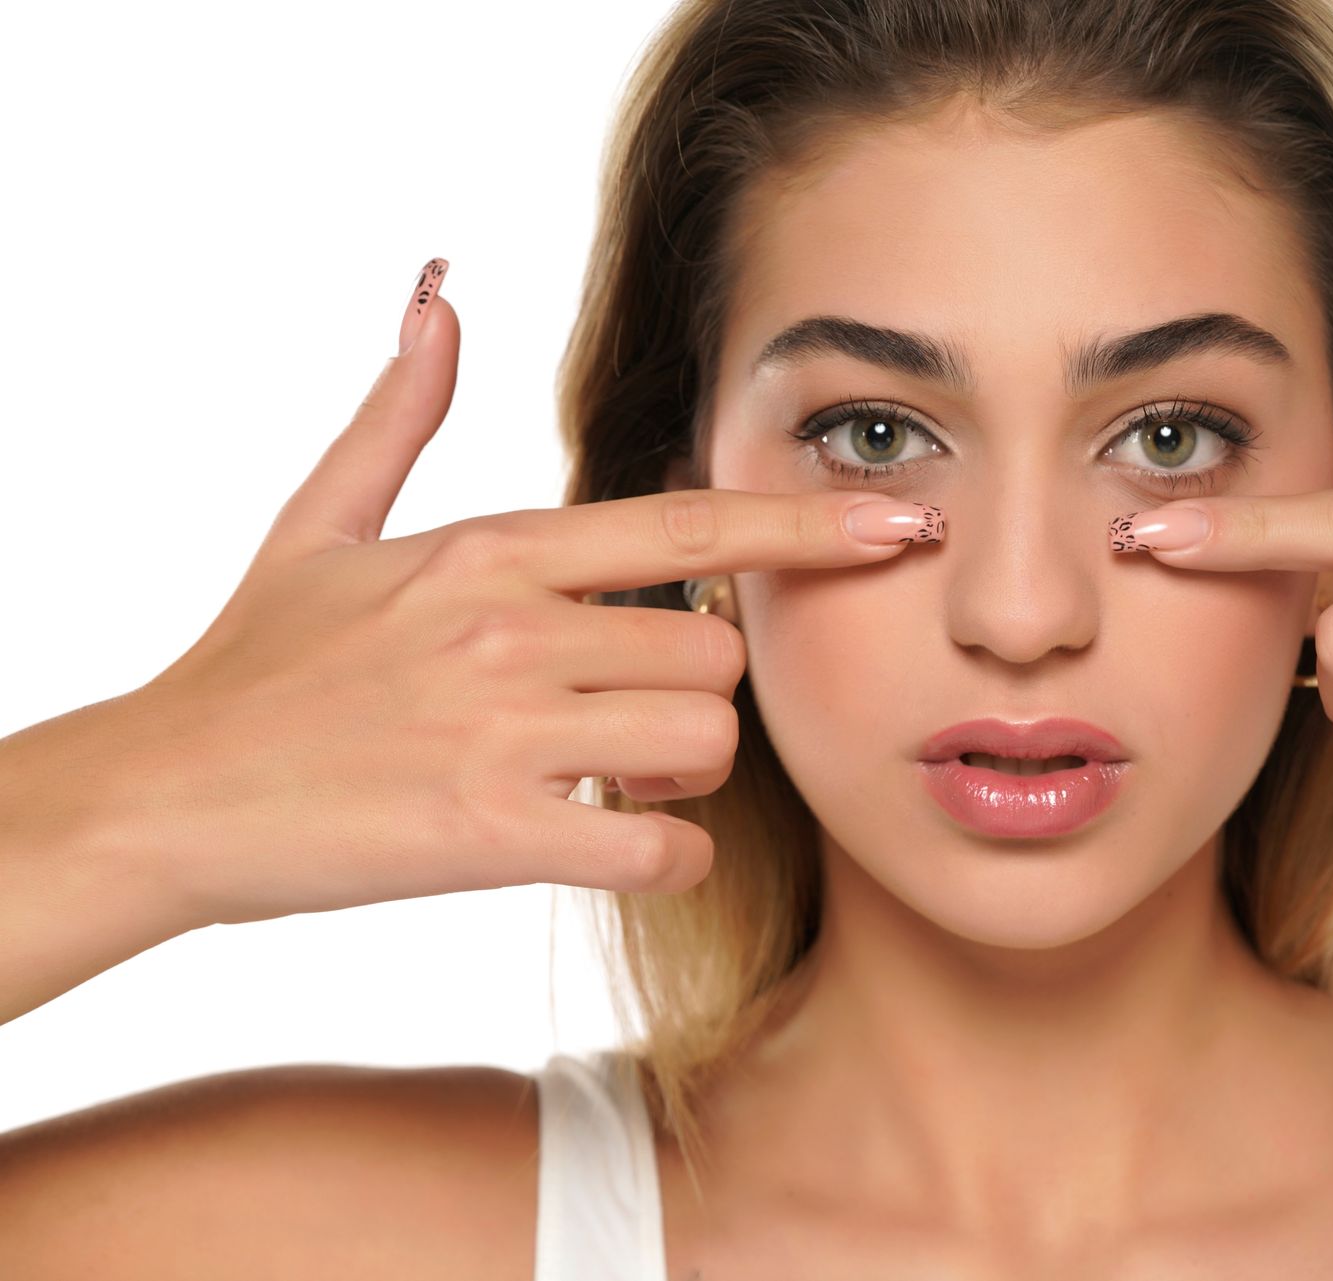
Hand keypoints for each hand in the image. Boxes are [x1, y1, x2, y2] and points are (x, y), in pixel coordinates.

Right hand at [63, 267, 937, 929]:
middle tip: (627, 721)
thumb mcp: (318, 521)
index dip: (809, 528)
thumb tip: (435, 291)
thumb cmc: (253, 665)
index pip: (689, 528)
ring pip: (705, 746)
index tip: (902, 525)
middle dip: (698, 701)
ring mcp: (505, 729)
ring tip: (609, 778)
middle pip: (718, 661)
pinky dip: (664, 856)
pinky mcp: (491, 832)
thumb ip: (399, 410)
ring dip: (684, 776)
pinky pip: (660, 845)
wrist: (162, 795)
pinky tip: (616, 846)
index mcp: (492, 550)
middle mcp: (512, 627)